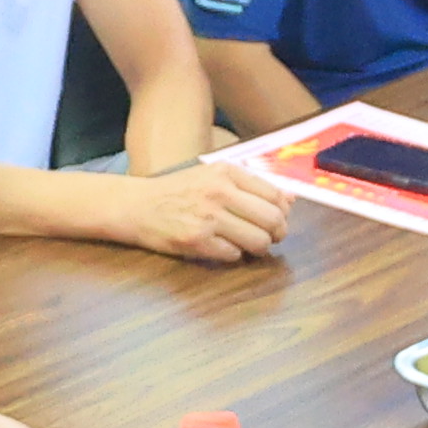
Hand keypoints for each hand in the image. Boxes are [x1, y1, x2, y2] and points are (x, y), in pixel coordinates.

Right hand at [115, 162, 289, 264]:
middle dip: (277, 233)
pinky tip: (224, 248)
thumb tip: (291, 198)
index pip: (275, 195)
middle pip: (272, 219)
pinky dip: (234, 255)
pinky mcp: (197, 241)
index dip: (283, 212)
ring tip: (249, 245)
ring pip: (258, 240)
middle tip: (271, 238)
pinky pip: (234, 255)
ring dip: (259, 248)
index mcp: (226, 172)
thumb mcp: (213, 176)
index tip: (278, 220)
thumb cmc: (177, 191)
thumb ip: (250, 185)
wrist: (137, 205)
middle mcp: (219, 192)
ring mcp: (208, 218)